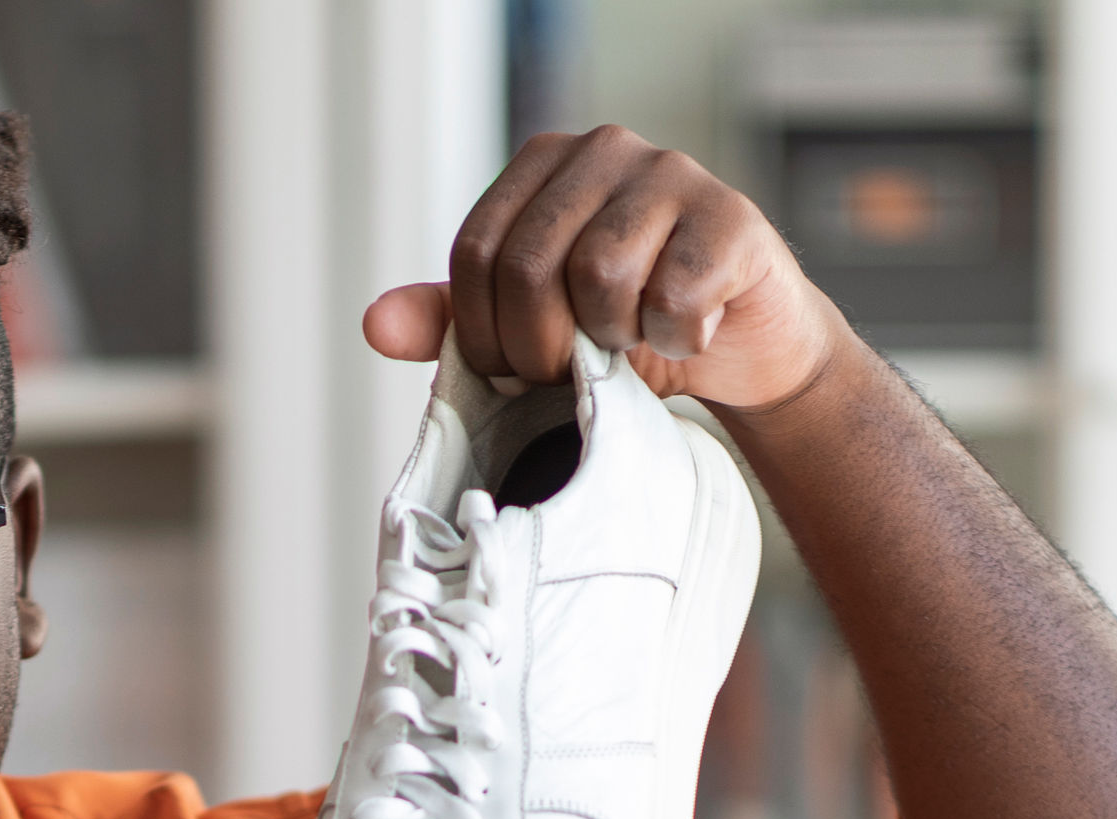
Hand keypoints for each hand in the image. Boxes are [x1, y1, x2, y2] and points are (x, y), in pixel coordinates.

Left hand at [364, 126, 845, 413]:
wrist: (740, 346)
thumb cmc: (629, 327)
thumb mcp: (530, 327)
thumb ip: (452, 321)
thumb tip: (376, 325)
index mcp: (544, 164)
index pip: (476, 252)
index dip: (486, 333)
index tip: (514, 371)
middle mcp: (605, 149)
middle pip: (529, 267)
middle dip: (543, 348)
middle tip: (576, 370)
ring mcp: (673, 174)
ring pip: (600, 277)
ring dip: (614, 340)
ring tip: (636, 338)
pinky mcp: (732, 218)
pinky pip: (674, 297)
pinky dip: (676, 338)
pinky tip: (691, 330)